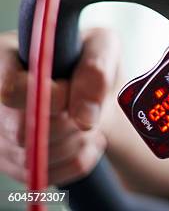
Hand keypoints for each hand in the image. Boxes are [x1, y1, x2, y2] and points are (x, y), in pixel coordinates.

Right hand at [0, 28, 119, 184]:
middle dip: (67, 124)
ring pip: (33, 160)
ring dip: (75, 145)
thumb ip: (96, 70)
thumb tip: (84, 117)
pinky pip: (43, 177)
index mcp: (6, 57)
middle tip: (88, 111)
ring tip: (90, 124)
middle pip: (22, 131)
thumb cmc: (90, 61)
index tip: (71, 94)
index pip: (11, 91)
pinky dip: (75, 162)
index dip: (48, 98)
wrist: (90, 89)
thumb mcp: (102, 47)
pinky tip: (86, 142)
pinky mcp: (11, 160)